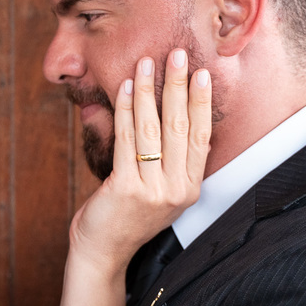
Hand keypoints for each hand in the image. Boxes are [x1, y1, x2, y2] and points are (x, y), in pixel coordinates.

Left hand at [68, 49, 211, 275]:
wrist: (103, 252)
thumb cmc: (126, 216)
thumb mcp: (157, 190)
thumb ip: (166, 161)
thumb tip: (167, 113)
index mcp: (190, 188)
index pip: (201, 137)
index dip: (202, 103)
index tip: (202, 73)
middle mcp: (177, 189)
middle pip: (181, 126)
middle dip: (179, 86)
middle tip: (178, 53)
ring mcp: (153, 190)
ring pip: (153, 128)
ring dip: (150, 90)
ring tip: (147, 62)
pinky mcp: (127, 187)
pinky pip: (127, 139)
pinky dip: (127, 109)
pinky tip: (126, 88)